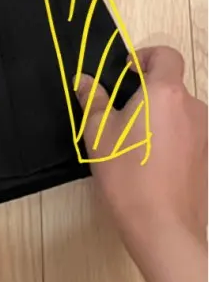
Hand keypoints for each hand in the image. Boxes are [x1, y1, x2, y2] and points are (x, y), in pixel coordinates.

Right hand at [75, 44, 207, 257]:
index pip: (167, 55)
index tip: (127, 72)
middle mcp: (192, 107)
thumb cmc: (127, 175)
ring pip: (179, 112)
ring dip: (159, 118)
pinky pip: (186, 135)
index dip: (147, 56)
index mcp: (165, 93)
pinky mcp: (207, 157)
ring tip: (133, 144)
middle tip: (121, 114)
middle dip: (148, 93)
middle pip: (172, 85)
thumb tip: (85, 80)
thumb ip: (93, 101)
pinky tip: (150, 164)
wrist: (163, 226)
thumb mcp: (98, 135)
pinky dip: (170, 139)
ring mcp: (204, 133)